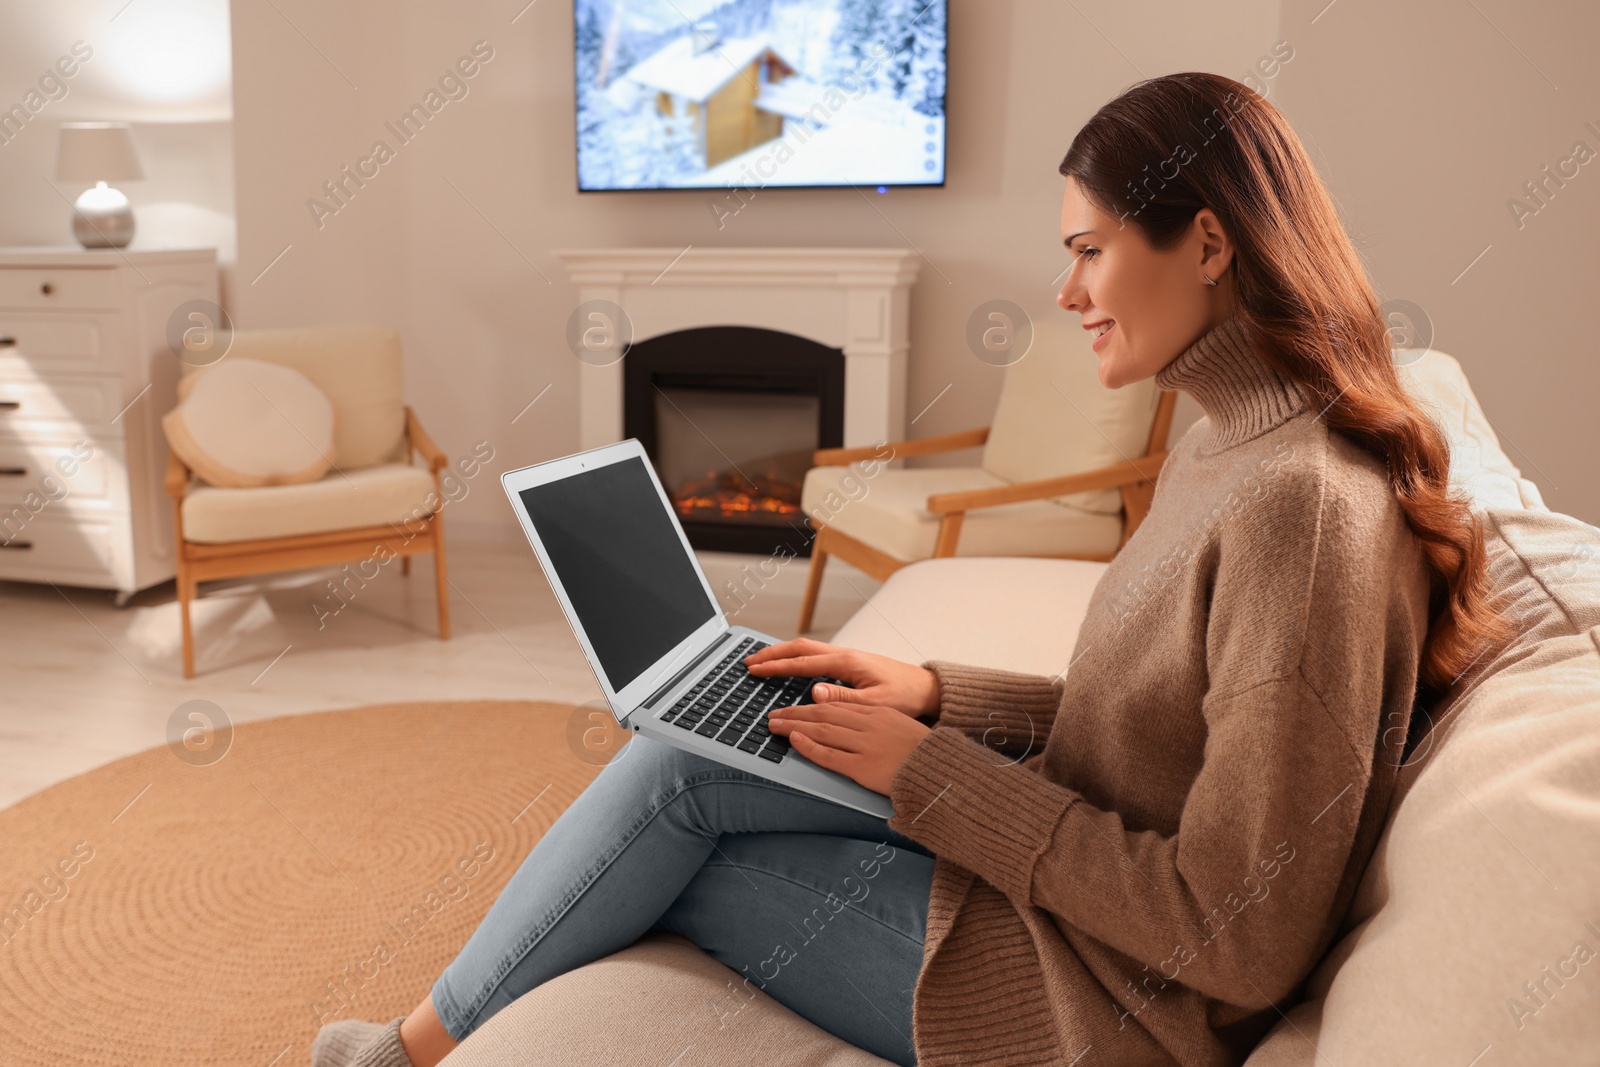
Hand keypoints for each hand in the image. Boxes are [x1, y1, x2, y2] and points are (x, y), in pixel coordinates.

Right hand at [745, 639, 940, 718]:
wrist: (926, 689)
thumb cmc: (905, 697)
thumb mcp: (875, 704)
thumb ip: (844, 699)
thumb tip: (814, 691)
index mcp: (847, 662)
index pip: (803, 662)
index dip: (776, 666)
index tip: (755, 669)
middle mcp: (845, 655)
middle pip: (800, 648)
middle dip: (772, 654)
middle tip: (749, 662)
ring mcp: (847, 657)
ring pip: (807, 649)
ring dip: (783, 654)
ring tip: (762, 661)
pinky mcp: (851, 664)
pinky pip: (816, 656)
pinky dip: (797, 658)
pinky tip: (791, 666)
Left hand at [767, 701, 931, 795]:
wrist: (940, 771)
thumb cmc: (922, 752)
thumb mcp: (897, 725)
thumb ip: (873, 720)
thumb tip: (847, 720)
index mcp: (878, 711)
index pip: (835, 705)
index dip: (810, 705)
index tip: (793, 707)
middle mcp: (869, 724)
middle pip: (823, 713)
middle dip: (795, 713)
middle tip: (774, 715)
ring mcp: (865, 744)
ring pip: (822, 730)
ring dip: (794, 726)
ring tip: (775, 726)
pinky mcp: (863, 767)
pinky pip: (829, 754)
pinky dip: (809, 746)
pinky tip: (794, 741)